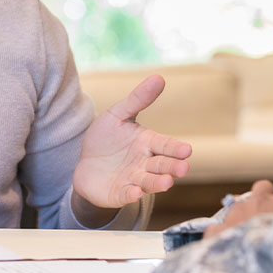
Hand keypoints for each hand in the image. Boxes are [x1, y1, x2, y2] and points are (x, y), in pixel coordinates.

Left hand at [72, 74, 190, 212]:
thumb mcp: (118, 115)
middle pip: (162, 165)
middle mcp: (145, 163)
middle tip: (183, 169)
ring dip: (158, 183)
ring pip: (149, 182)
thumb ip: (137, 99)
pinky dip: (132, 194)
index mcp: (148, 143)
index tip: (187, 150)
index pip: (166, 145)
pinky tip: (135, 192)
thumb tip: (159, 77)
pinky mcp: (119, 193)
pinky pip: (127, 194)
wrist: (85, 164)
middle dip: (172, 167)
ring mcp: (133, 180)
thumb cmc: (106, 138)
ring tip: (167, 183)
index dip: (176, 148)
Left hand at [202, 180, 272, 238]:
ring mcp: (235, 213)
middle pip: (263, 187)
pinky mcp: (217, 229)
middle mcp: (258, 203)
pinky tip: (230, 247)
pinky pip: (220, 224)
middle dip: (267, 198)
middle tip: (270, 216)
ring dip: (245, 213)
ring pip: (239, 202)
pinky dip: (225, 233)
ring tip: (250, 233)